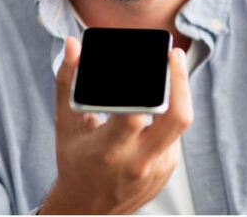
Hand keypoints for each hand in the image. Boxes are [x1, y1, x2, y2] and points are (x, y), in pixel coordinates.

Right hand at [39, 36, 193, 214]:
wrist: (88, 208)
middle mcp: (138, 161)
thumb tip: (73, 45)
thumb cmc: (75, 163)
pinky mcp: (169, 169)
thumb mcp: (66, 124)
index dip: (144, 85)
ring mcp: (158, 167)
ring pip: (179, 122)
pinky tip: (152, 110)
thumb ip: (68, 81)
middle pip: (177, 117)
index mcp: (109, 150)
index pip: (134, 115)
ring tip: (164, 74)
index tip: (147, 58)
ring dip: (173, 95)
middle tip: (173, 55)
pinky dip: (165, 116)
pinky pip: (174, 135)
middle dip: (180, 81)